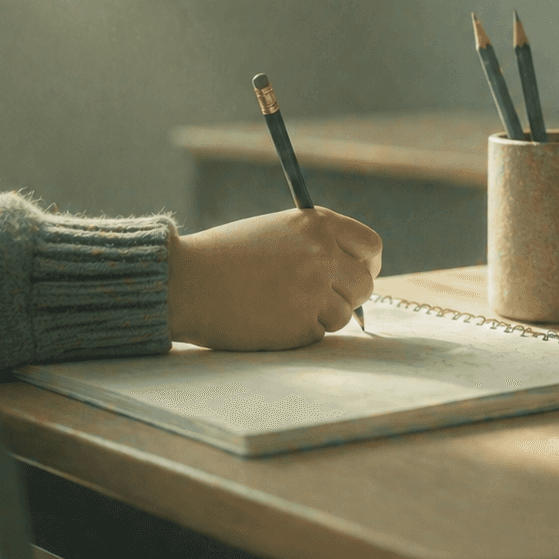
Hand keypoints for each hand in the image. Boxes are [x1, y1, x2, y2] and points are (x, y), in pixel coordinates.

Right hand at [165, 207, 381, 350]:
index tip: (360, 272)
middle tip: (324, 297)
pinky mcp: (301, 326)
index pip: (371, 246)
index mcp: (319, 224)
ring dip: (321, 314)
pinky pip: (318, 334)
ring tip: (282, 304)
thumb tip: (351, 269)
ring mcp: (314, 292)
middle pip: (365, 284)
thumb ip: (316, 243)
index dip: (368, 262)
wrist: (187, 281)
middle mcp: (323, 255)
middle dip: (349, 294)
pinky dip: (299, 330)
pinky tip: (270, 317)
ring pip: (343, 314)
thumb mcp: (278, 231)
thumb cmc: (226, 254)